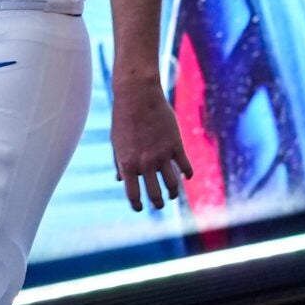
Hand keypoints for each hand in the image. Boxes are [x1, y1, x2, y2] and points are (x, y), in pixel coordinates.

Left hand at [110, 71, 194, 212]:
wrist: (137, 95)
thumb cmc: (123, 119)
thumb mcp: (117, 143)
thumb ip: (119, 164)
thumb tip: (120, 181)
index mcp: (128, 165)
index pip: (133, 195)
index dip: (137, 205)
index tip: (140, 208)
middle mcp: (145, 163)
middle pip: (155, 194)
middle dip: (157, 203)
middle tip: (159, 204)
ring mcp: (162, 155)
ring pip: (172, 184)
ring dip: (173, 193)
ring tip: (172, 194)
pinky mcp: (176, 145)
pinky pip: (185, 167)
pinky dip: (187, 174)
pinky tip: (185, 176)